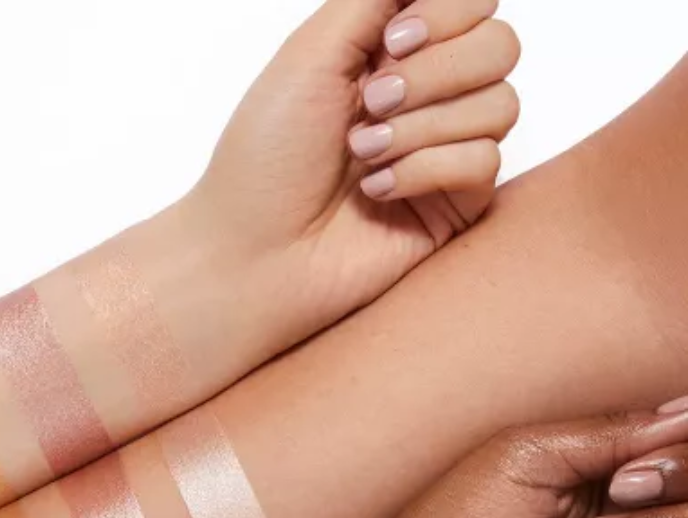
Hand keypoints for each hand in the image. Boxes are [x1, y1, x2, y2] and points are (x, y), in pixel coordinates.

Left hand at [193, 0, 520, 344]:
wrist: (253, 256)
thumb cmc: (264, 162)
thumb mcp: (311, 52)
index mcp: (391, 54)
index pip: (474, 1)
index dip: (445, 12)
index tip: (388, 44)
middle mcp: (425, 97)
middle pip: (501, 45)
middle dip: (435, 71)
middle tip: (370, 105)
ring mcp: (443, 153)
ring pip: (500, 103)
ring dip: (421, 125)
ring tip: (361, 154)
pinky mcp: (454, 208)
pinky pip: (485, 162)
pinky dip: (426, 170)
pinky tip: (376, 192)